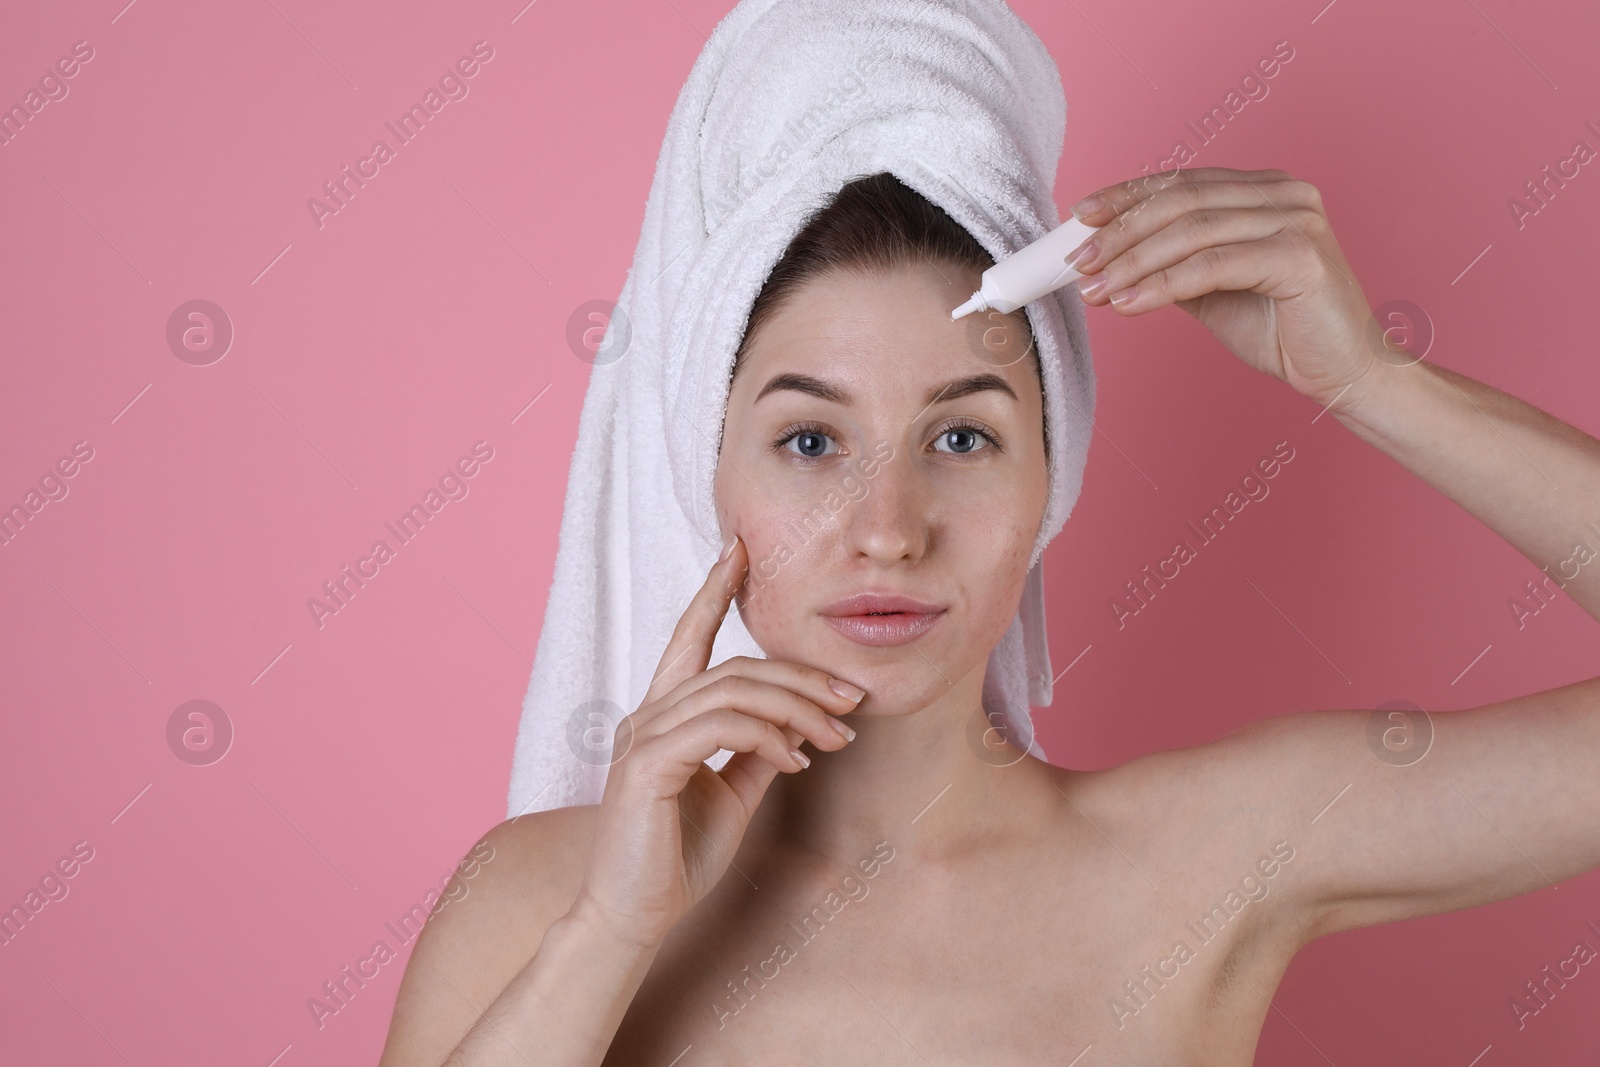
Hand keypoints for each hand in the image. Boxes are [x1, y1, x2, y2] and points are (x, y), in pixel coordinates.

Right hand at [573, 535, 866, 949]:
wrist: (634, 914)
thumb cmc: (677, 857)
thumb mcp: (731, 794)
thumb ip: (755, 752)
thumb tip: (795, 724)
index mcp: (664, 713)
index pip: (690, 636)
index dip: (714, 590)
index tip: (739, 549)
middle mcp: (648, 714)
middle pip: (737, 667)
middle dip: (802, 676)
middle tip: (853, 699)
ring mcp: (644, 737)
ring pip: (734, 692)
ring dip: (797, 710)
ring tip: (837, 738)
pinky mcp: (646, 765)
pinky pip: (721, 729)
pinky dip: (768, 738)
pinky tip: (796, 761)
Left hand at [1066, 166, 1388, 415]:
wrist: (1342, 373)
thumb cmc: (1283, 330)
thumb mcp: (1212, 289)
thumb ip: (1172, 264)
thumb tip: (1108, 255)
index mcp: (1264, 190)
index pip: (1182, 182)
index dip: (1126, 197)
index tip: (1080, 218)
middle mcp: (1284, 192)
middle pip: (1181, 202)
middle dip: (1121, 232)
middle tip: (1078, 262)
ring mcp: (1296, 218)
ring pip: (1191, 231)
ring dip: (1132, 262)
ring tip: (1094, 289)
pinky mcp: (1301, 254)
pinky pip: (1211, 265)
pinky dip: (1162, 285)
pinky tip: (1127, 303)